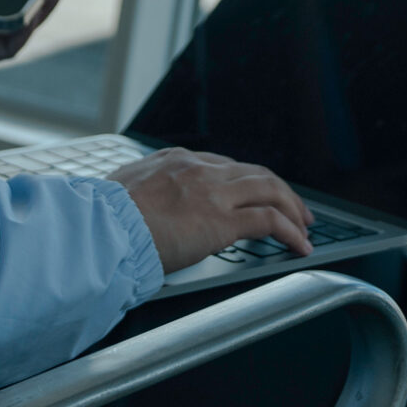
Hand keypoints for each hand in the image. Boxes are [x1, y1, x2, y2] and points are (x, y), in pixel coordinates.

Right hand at [107, 146, 312, 274]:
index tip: (256, 194)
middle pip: (255, 174)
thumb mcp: (124, 194)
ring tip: (305, 228)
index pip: (224, 166)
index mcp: (174, 161)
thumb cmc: (102, 221)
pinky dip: (291, 231)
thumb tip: (143, 212)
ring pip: (270, 191)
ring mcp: (213, 193)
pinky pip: (270, 220)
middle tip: (296, 209)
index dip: (247, 182)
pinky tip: (299, 245)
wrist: (101, 230)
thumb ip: (144, 196)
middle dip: (281, 191)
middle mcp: (199, 169)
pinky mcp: (222, 221)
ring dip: (293, 209)